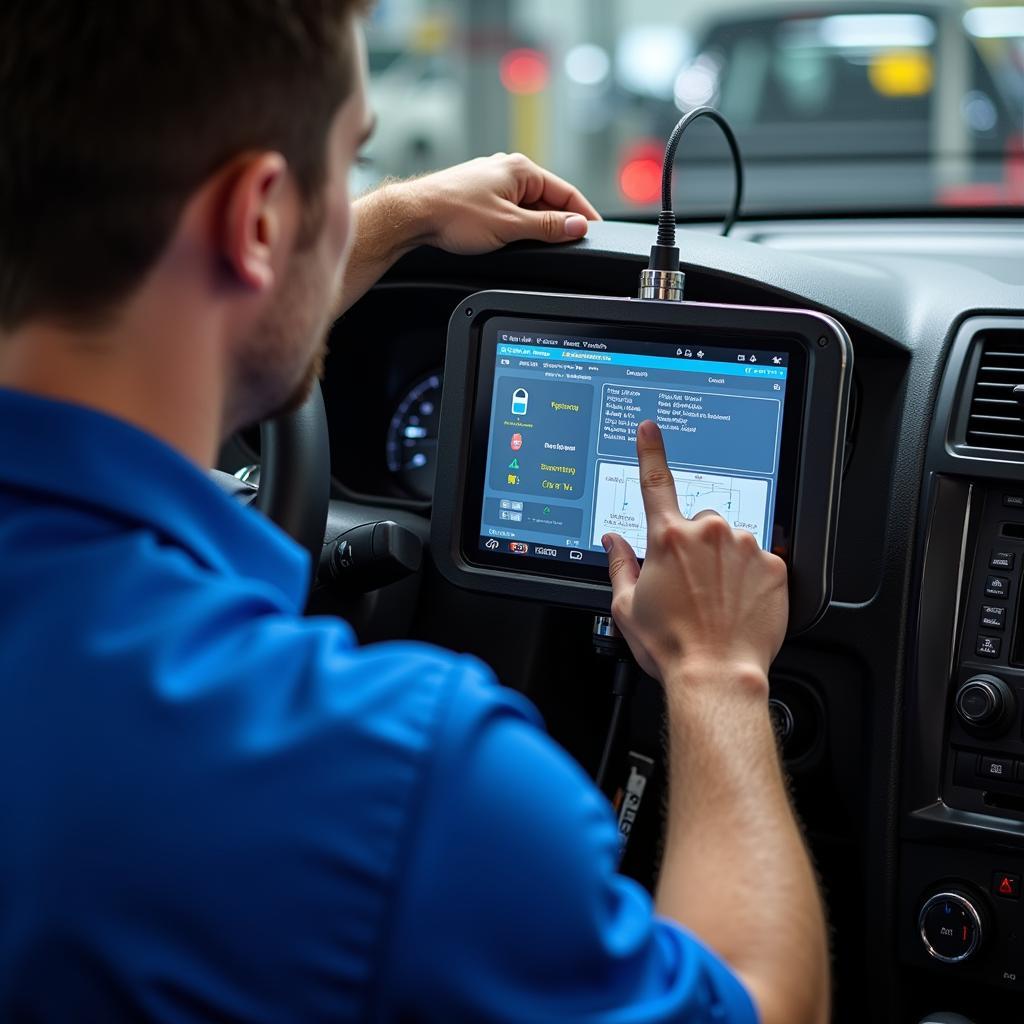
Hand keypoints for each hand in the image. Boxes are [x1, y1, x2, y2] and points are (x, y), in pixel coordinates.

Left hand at [402, 152, 600, 253]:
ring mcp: (491, 180)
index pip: (566, 192)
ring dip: (535, 225)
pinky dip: (517, 224)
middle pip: (547, 199)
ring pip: (527, 205)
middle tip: (569, 246)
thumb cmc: (455, 214)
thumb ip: (547, 227)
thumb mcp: (510, 225)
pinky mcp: (478, 194)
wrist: (414, 215)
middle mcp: (507, 169)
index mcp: (521, 169)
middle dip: (558, 222)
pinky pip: (509, 209)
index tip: (595, 231)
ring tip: (539, 245)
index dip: (583, 215)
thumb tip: (576, 227)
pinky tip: (513, 239)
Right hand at [602, 421, 788, 689]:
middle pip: (699, 523)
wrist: (716, 675)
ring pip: (731, 540)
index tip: (650, 429)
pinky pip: (759, 560)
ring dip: (723, 561)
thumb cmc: (670, 645)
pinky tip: (738, 604)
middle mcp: (708, 534)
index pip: (655, 481)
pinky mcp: (773, 565)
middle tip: (689, 584)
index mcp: (668, 538)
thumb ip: (619, 564)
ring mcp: (745, 547)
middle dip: (694, 545)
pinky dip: (749, 577)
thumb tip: (614, 542)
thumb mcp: (627, 606)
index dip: (650, 450)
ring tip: (716, 600)